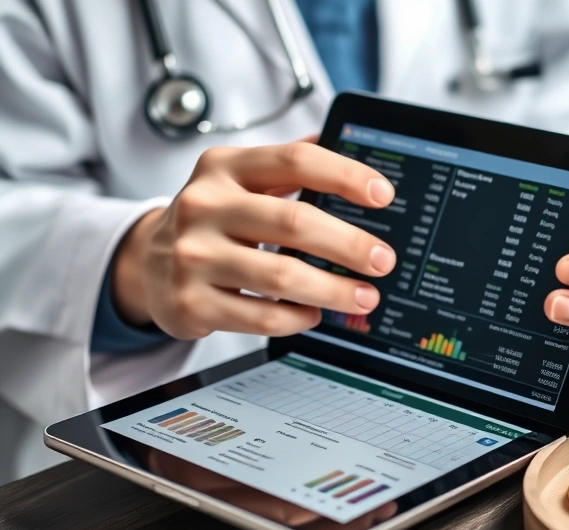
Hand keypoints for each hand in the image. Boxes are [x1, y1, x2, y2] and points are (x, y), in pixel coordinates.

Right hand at [112, 138, 396, 338]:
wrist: (147, 262)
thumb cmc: (213, 218)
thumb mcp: (239, 177)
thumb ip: (289, 161)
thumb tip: (349, 136)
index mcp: (224, 167)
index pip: (295, 162)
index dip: (345, 176)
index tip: (384, 195)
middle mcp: (205, 206)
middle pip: (294, 222)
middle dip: (349, 244)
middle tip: (383, 260)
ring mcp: (193, 256)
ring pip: (281, 277)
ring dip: (334, 289)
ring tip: (364, 296)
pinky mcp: (191, 303)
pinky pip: (261, 317)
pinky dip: (298, 318)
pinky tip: (314, 313)